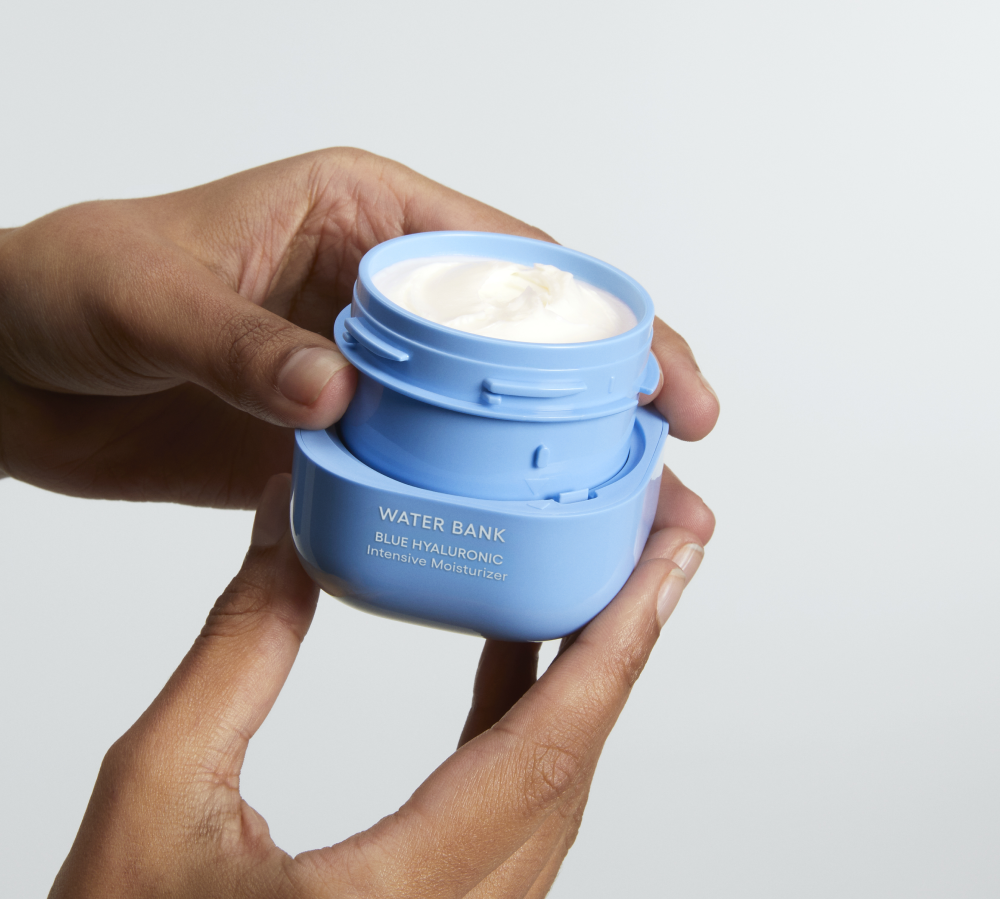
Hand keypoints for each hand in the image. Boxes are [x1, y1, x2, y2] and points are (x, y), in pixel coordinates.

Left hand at [0, 148, 718, 507]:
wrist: (7, 369)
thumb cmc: (68, 289)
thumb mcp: (152, 297)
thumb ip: (243, 345)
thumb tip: (337, 392)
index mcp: (363, 214)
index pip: (511, 258)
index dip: (597, 315)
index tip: (658, 374)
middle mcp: (379, 291)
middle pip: (520, 342)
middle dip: (607, 394)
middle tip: (673, 456)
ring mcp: (366, 369)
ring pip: (481, 412)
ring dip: (549, 461)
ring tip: (621, 514)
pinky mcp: (337, 434)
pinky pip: (419, 465)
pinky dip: (467, 500)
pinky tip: (513, 538)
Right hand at [49, 473, 709, 898]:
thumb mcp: (155, 795)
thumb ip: (234, 654)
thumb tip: (286, 528)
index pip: (546, 751)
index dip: (617, 640)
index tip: (668, 558)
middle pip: (573, 766)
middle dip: (621, 642)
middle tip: (648, 545)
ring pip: (553, 791)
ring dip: (580, 681)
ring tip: (588, 580)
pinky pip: (515, 811)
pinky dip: (528, 723)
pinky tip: (512, 657)